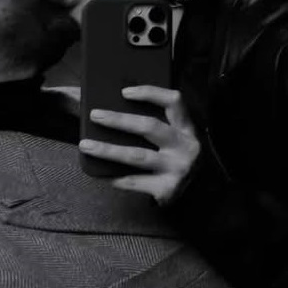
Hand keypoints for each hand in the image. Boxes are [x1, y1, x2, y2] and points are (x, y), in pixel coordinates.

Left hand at [79, 85, 200, 204]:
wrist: (201, 194)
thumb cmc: (177, 157)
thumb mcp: (177, 137)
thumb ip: (158, 121)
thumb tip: (114, 106)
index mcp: (187, 128)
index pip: (173, 101)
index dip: (150, 93)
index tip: (124, 92)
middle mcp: (186, 146)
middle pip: (149, 127)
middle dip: (118, 120)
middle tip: (95, 115)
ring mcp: (177, 169)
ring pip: (136, 156)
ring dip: (108, 150)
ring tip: (86, 145)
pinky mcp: (167, 189)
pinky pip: (133, 181)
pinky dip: (113, 177)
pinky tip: (99, 173)